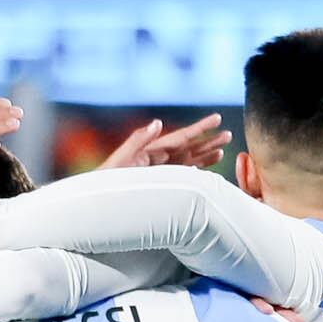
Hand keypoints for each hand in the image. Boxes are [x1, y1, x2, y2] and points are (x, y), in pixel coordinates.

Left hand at [100, 114, 229, 171]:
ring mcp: (156, 172)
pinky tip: (203, 170)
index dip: (200, 128)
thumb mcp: (120, 160)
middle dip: (208, 141)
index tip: (217, 118)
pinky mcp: (156, 184)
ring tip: (222, 151)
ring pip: (187, 161)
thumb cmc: (104, 182)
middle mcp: (156, 160)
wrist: (93, 203)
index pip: (180, 137)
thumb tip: (158, 122)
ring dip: (204, 156)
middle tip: (229, 134)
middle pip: (188, 148)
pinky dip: (193, 171)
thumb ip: (138, 140)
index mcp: (151, 151)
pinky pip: (179, 175)